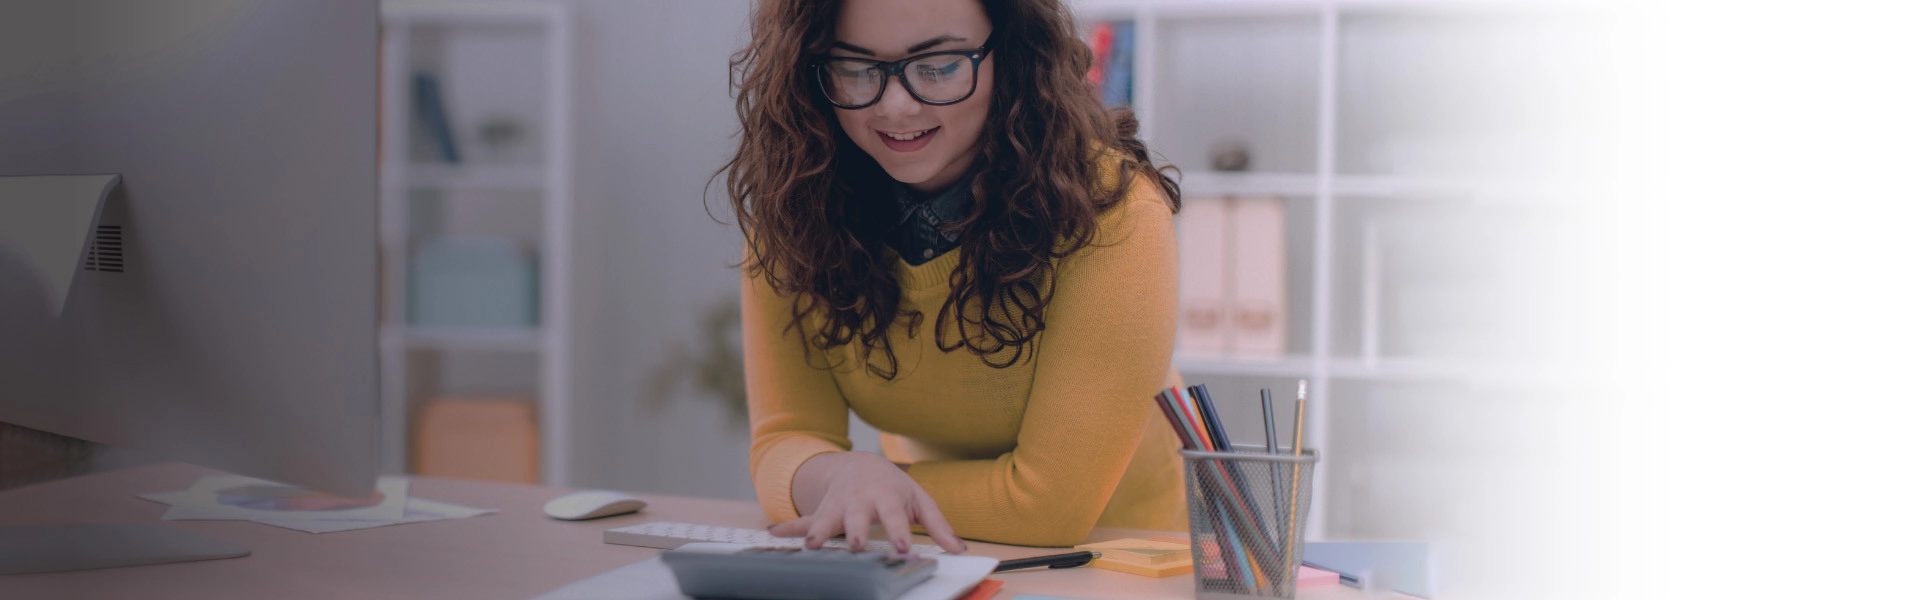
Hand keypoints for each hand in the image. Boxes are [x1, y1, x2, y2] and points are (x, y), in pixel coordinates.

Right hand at [769, 451, 966, 553]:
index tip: (903, 548)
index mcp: (886, 496)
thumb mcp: (919, 501)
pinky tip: (774, 535)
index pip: (894, 514)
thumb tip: (959, 549)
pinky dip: (789, 529)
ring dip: (818, 532)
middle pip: (857, 516)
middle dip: (856, 532)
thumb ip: (938, 526)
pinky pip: (804, 521)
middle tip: (857, 547)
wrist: (859, 464)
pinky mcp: (821, 514)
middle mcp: (860, 501)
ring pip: (826, 519)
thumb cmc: (894, 488)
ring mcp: (838, 507)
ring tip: (810, 545)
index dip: (899, 531)